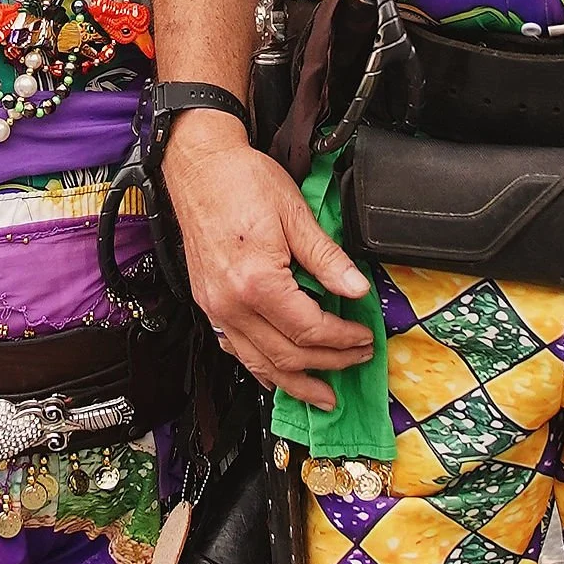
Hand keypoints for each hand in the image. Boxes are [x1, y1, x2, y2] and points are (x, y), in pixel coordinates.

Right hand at [161, 118, 372, 409]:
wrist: (199, 167)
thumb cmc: (242, 182)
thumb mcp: (296, 214)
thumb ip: (328, 258)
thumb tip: (357, 289)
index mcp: (257, 282)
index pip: (310, 329)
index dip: (343, 339)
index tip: (364, 338)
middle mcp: (232, 303)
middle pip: (287, 355)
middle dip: (327, 364)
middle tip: (355, 361)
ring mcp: (216, 307)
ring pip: (258, 364)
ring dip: (294, 383)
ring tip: (322, 396)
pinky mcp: (209, 304)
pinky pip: (235, 350)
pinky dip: (259, 369)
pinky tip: (276, 377)